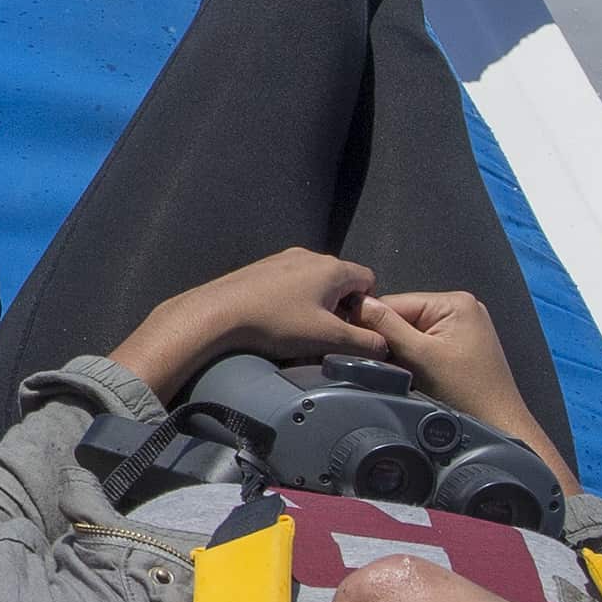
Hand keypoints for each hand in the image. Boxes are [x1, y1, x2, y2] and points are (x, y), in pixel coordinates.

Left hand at [118, 247, 384, 392]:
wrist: (217, 314)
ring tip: (298, 331)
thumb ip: (363, 342)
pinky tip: (276, 321)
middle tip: (325, 335)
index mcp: (332, 267)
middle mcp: (309, 256)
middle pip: (340, 281)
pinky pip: (289, 283)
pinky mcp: (260, 268)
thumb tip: (384, 345)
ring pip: (313, 282)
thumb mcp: (327, 338)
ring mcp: (282, 258)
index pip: (368, 280)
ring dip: (314, 305)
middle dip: (339, 307)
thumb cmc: (277, 324)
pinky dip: (291, 301)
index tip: (351, 329)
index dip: (366, 307)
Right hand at [367, 289, 539, 438]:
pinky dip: (414, 356)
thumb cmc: (470, 394)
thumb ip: (387, 326)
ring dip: (401, 350)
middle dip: (390, 339)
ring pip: (410, 330)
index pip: (394, 301)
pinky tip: (417, 372)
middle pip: (402, 315)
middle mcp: (460, 308)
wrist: (497, 423)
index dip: (373, 323)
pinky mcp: (458, 344)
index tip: (361, 346)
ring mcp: (460, 326)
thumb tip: (358, 304)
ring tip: (406, 371)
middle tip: (386, 364)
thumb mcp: (420, 356)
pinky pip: (423, 341)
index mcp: (454, 302)